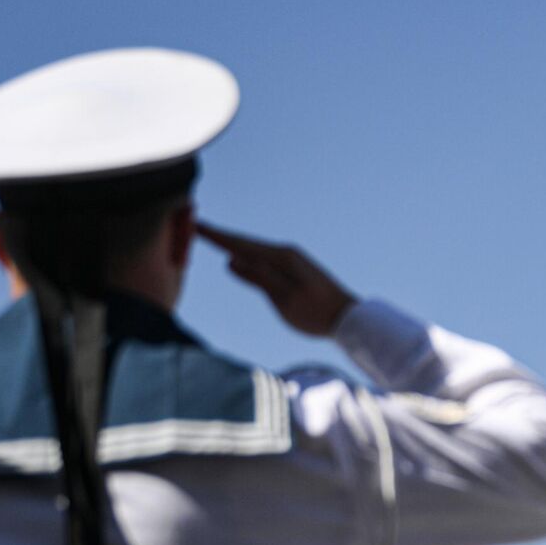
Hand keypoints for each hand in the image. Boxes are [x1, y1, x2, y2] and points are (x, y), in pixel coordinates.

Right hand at [198, 221, 357, 336]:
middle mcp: (286, 254)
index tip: (196, 225)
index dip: (217, 237)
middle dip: (221, 236)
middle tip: (197, 226)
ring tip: (213, 238)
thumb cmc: (317, 312)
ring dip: (233, 243)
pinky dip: (247, 253)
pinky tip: (242, 256)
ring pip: (255, 250)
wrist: (349, 318)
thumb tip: (231, 260)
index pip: (241, 245)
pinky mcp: (295, 270)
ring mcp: (291, 261)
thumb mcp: (284, 297)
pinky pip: (263, 257)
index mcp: (282, 258)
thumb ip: (258, 277)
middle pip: (246, 243)